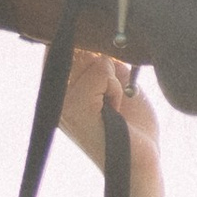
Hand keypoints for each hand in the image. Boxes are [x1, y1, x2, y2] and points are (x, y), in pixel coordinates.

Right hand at [59, 52, 161, 175]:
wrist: (140, 161)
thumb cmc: (132, 127)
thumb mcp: (115, 84)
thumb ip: (101, 61)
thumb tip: (95, 35)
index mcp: (60, 91)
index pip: (61, 48)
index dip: (83, 44)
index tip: (101, 59)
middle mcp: (55, 97)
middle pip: (78, 48)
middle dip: (104, 65)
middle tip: (112, 97)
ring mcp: (62, 102)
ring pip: (94, 60)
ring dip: (113, 80)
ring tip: (114, 106)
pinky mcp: (75, 106)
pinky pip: (102, 72)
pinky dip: (116, 88)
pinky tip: (115, 110)